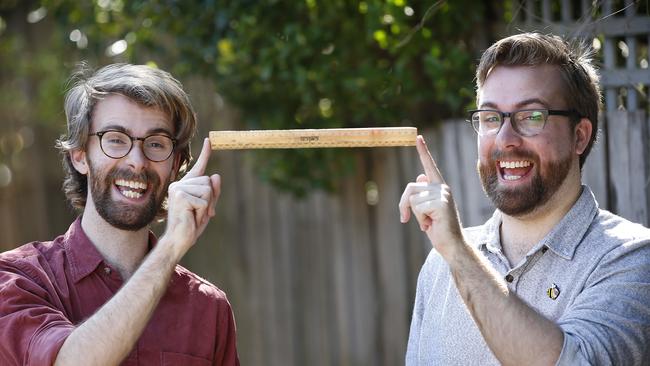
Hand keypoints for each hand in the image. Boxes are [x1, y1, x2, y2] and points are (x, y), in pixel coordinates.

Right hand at [164, 138, 220, 255]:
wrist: (178, 240)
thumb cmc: (191, 224)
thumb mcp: (207, 207)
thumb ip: (213, 192)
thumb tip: (217, 175)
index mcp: (186, 185)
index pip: (199, 167)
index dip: (205, 153)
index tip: (210, 139)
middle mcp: (180, 184)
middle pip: (209, 182)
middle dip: (210, 200)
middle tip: (198, 213)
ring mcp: (178, 189)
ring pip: (208, 190)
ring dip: (206, 206)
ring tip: (194, 215)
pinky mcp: (180, 196)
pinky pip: (204, 200)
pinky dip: (202, 212)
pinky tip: (191, 217)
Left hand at [398, 135, 462, 256]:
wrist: (452, 245)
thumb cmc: (438, 228)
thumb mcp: (427, 209)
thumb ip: (422, 194)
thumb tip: (419, 176)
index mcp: (439, 187)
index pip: (429, 166)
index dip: (423, 151)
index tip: (417, 137)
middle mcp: (442, 187)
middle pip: (410, 187)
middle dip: (403, 204)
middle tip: (407, 219)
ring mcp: (443, 194)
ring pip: (412, 199)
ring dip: (414, 215)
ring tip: (428, 222)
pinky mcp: (441, 203)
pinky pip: (417, 207)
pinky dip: (419, 219)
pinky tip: (431, 224)